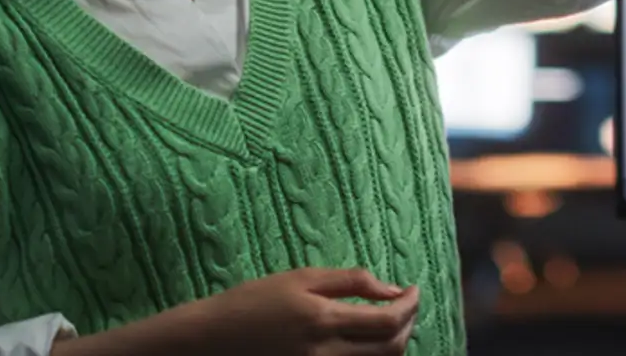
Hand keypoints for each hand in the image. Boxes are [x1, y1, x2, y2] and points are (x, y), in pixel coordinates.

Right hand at [204, 267, 418, 355]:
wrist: (210, 341)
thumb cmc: (254, 301)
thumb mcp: (302, 278)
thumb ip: (350, 282)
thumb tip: (392, 289)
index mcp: (323, 320)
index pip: (387, 322)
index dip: (410, 306)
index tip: (415, 290)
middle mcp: (324, 355)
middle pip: (389, 349)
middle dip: (408, 325)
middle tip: (409, 304)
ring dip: (395, 344)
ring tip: (393, 321)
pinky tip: (370, 342)